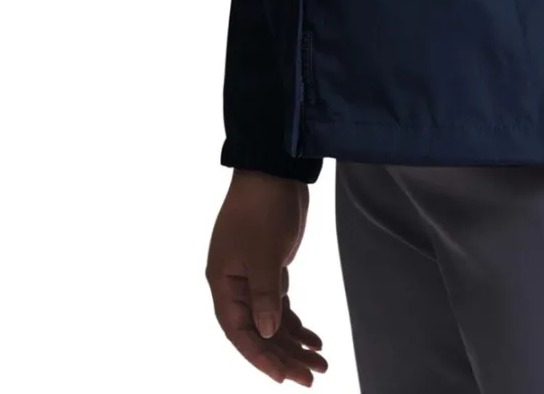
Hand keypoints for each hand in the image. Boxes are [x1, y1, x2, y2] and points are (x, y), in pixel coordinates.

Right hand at [205, 169, 327, 385]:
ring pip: (271, 321)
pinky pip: (280, 306)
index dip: (260, 357)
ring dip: (294, 343)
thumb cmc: (263, 208)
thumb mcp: (264, 252)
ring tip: (320, 364)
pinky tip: (314, 339)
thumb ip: (265, 294)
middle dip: (284, 356)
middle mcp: (235, 286)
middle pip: (258, 332)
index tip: (283, 377)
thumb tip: (266, 333)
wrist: (275, 170)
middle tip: (312, 376)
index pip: (239, 332)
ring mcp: (253, 278)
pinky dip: (296, 323)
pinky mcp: (271, 269)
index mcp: (223, 283)